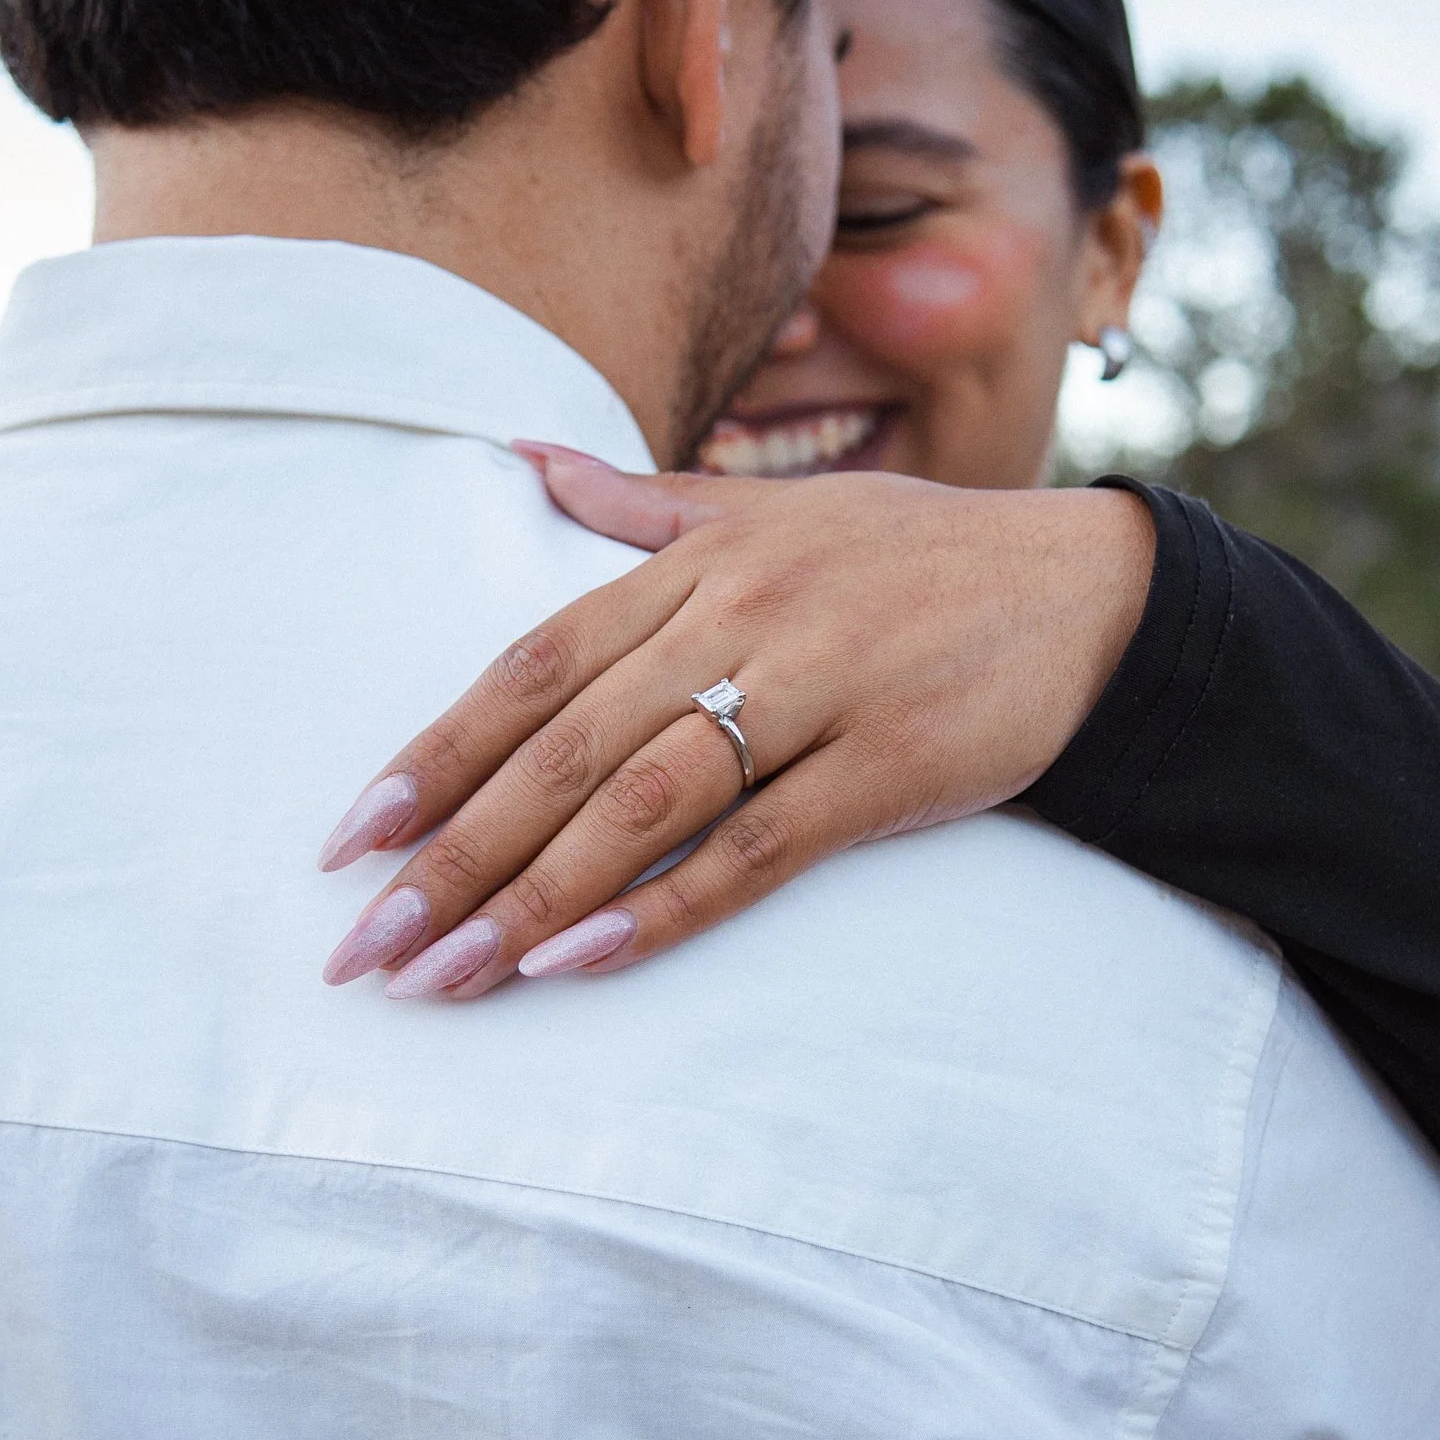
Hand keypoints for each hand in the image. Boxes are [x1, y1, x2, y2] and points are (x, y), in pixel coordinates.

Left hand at [317, 443, 1155, 997]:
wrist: (1089, 587)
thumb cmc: (914, 556)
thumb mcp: (773, 511)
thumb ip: (642, 506)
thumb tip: (528, 462)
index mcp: (697, 563)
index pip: (531, 666)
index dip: (434, 755)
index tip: (350, 841)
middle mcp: (739, 618)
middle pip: (563, 749)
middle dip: (450, 856)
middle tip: (362, 949)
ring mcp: (814, 690)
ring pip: (639, 804)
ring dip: (527, 899)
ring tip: (443, 978)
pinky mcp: (883, 767)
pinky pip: (752, 849)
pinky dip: (660, 907)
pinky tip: (577, 963)